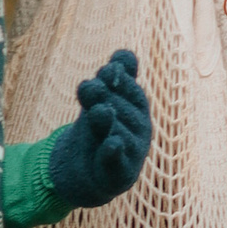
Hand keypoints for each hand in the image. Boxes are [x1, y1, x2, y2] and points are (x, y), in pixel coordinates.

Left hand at [45, 48, 149, 209]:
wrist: (87, 171)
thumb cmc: (98, 130)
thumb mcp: (100, 100)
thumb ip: (110, 79)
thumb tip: (123, 55)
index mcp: (137, 107)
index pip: (129, 89)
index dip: (115, 78)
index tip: (102, 72)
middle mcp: (140, 128)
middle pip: (121, 107)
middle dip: (102, 97)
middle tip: (88, 91)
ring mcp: (132, 150)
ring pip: (117, 129)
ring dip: (104, 119)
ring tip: (97, 114)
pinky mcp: (121, 172)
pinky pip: (118, 158)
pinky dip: (114, 150)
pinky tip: (111, 143)